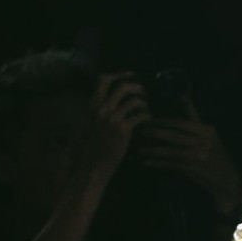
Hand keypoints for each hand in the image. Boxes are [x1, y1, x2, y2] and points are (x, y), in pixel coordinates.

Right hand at [72, 75, 153, 197]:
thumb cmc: (95, 146)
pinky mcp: (122, 130)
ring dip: (144, 103)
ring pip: (134, 100)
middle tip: (144, 93)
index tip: (131, 76)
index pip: (103, 79)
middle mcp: (101, 109)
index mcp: (93, 105)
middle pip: (122, 86)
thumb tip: (117, 98)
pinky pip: (140, 115)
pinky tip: (148, 121)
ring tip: (147, 110)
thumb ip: (102, 109)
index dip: (119, 74)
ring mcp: (112, 119)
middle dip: (137, 86)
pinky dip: (147, 116)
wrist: (93, 166)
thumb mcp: (93, 123)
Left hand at [135, 103, 239, 192]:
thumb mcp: (207, 133)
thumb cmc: (214, 153)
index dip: (164, 121)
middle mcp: (204, 141)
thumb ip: (193, 116)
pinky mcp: (195, 169)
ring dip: (154, 150)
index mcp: (206, 130)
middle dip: (156, 132)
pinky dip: (160, 163)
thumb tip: (183, 95)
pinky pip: (173, 164)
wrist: (226, 177)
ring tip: (140, 149)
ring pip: (172, 151)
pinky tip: (148, 162)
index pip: (181, 123)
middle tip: (141, 131)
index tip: (149, 120)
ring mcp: (200, 155)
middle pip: (175, 135)